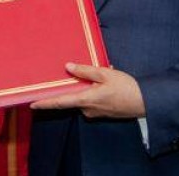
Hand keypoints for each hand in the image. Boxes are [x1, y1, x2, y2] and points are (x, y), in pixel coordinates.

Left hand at [30, 63, 145, 118]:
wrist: (145, 102)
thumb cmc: (126, 88)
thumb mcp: (105, 74)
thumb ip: (85, 71)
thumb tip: (68, 66)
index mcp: (86, 99)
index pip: (60, 102)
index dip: (45, 103)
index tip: (32, 103)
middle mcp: (88, 109)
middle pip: (71, 98)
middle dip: (72, 87)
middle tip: (72, 74)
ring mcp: (95, 112)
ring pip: (83, 98)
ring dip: (86, 87)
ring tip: (100, 74)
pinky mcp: (102, 112)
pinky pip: (92, 101)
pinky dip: (94, 92)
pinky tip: (105, 83)